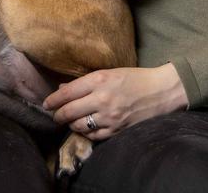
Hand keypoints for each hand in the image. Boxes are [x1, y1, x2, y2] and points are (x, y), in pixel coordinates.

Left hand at [43, 63, 188, 140]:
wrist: (161, 91)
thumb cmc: (135, 78)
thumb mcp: (109, 73)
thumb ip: (85, 82)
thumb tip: (62, 89)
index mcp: (99, 80)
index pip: (67, 93)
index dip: (53, 100)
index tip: (46, 104)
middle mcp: (102, 99)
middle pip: (69, 112)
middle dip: (57, 115)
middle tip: (54, 115)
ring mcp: (110, 117)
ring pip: (79, 126)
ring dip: (70, 124)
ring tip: (68, 121)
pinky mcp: (117, 130)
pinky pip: (93, 136)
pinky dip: (85, 133)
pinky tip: (84, 128)